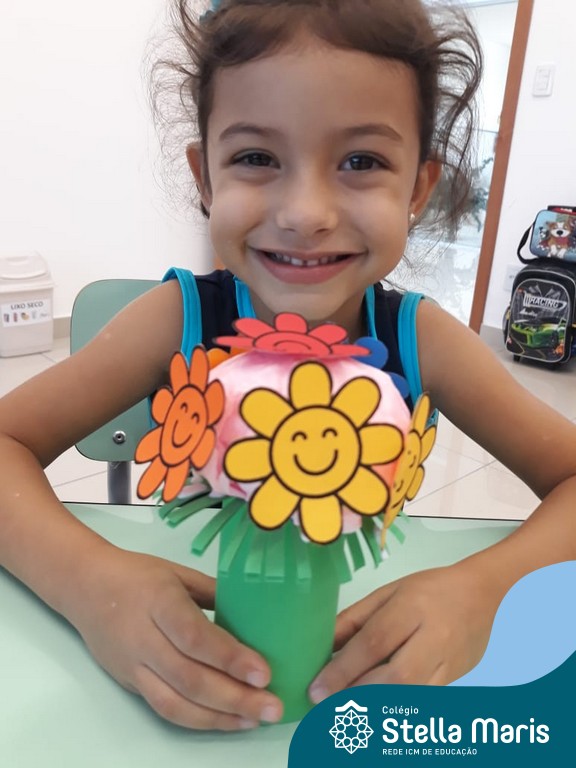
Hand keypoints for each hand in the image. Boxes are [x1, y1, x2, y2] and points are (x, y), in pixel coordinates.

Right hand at [66, 548, 282, 729]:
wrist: (84, 587)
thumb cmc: (137, 575)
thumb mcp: (178, 573)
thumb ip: (215, 593)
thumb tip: (256, 612)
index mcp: (159, 601)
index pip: (195, 636)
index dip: (230, 658)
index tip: (264, 673)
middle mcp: (143, 638)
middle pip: (190, 678)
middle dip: (235, 698)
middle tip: (272, 707)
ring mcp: (133, 666)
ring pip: (176, 703)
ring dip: (220, 718)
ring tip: (256, 719)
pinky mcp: (130, 684)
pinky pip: (165, 709)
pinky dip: (199, 720)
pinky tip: (227, 720)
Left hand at [309, 562, 500, 700]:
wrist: (480, 593)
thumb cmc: (428, 589)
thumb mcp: (386, 594)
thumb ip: (353, 620)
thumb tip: (322, 647)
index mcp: (412, 607)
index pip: (374, 643)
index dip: (343, 670)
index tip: (317, 689)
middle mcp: (434, 637)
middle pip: (395, 676)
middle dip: (357, 694)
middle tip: (326, 705)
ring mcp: (450, 662)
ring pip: (411, 695)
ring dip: (376, 707)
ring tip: (345, 711)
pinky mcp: (457, 680)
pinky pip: (423, 699)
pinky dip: (397, 707)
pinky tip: (375, 709)